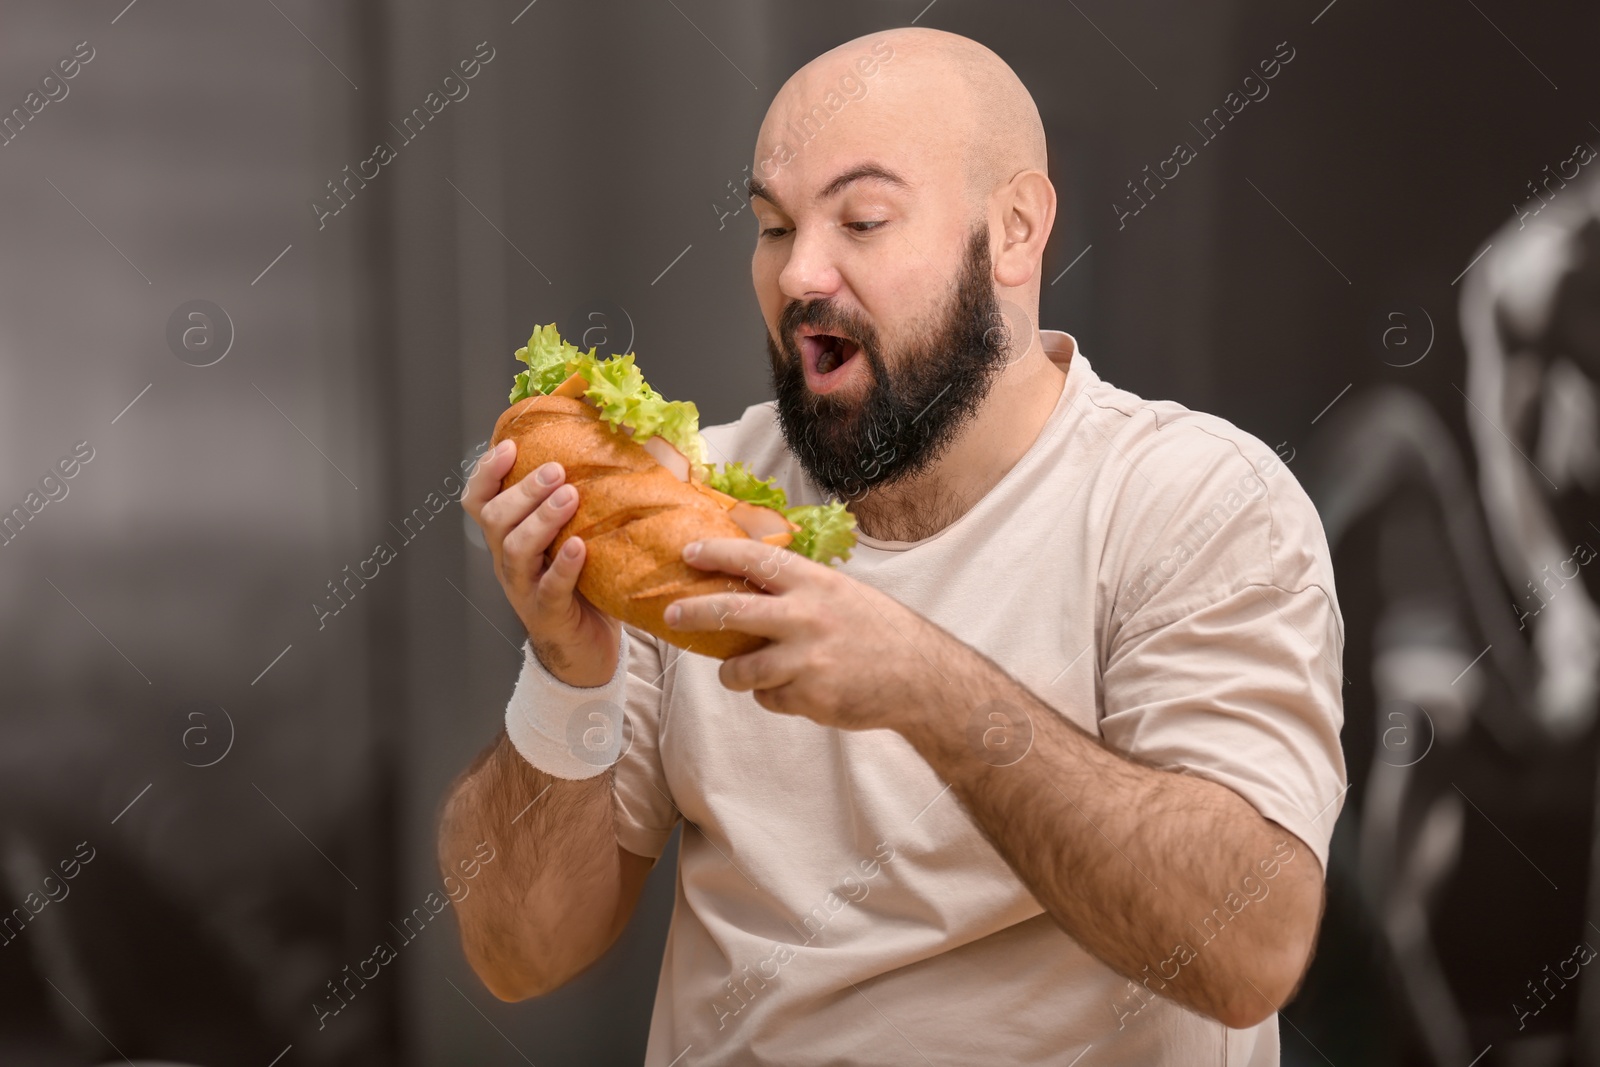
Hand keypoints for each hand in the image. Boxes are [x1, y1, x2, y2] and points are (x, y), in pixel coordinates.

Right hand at [461, 440, 620, 686]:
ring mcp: (525, 589)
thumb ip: (579, 501)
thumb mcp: (573, 536)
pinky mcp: (549, 614)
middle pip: (495, 519)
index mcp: (508, 538)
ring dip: (541, 520)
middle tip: (556, 470)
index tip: (508, 447)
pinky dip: (563, 566)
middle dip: (523, 490)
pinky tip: (579, 546)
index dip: (486, 473)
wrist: (587, 649)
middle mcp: (508, 561)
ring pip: (516, 550)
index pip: (479, 501)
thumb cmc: (583, 585)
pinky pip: (549, 588)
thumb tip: (616, 445)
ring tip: (570, 497)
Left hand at [664, 538, 956, 729]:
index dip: (717, 554)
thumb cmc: (881, 632)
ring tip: (739, 673)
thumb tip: (750, 585)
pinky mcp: (810, 696)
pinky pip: (769, 698)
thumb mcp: (843, 594)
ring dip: (733, 673)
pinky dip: (775, 696)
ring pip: (741, 670)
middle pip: (730, 612)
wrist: (922, 678)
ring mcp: (806, 660)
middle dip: (693, 613)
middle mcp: (806, 617)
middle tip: (671, 615)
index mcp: (816, 584)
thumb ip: (801, 591)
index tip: (688, 553)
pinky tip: (800, 690)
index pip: (755, 561)